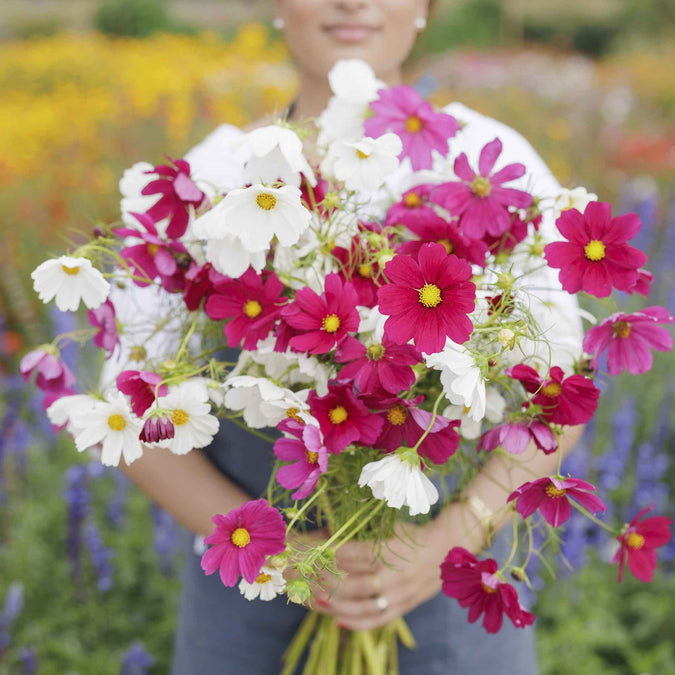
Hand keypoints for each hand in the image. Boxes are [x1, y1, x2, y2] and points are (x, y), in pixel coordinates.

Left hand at [311, 505, 471, 630]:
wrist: (447, 548)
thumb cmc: (412, 533)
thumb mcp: (390, 524)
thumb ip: (364, 529)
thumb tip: (329, 529)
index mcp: (392, 549)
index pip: (357, 554)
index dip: (334, 554)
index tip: (313, 551)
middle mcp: (396, 573)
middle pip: (357, 583)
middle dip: (329, 582)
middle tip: (307, 577)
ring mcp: (401, 593)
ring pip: (365, 605)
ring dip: (338, 605)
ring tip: (316, 600)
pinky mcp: (404, 606)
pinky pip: (379, 620)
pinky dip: (357, 623)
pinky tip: (337, 621)